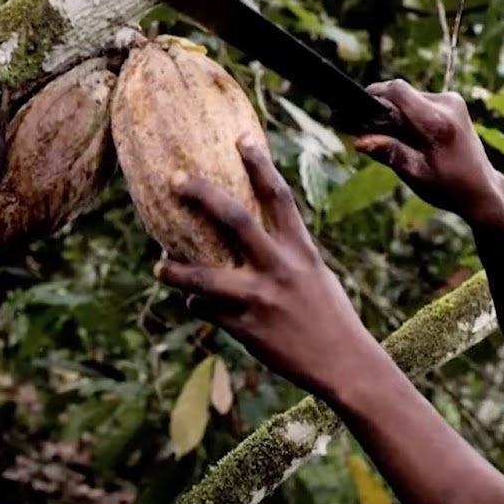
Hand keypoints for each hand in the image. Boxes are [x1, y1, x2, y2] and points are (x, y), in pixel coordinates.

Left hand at [155, 138, 384, 398]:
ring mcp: (262, 299)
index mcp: (301, 251)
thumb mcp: (314, 275)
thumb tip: (253, 236)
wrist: (344, 364)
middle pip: (236, 220)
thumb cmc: (329, 316)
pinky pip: (210, 312)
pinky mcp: (248, 330)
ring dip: (177, 272)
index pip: (278, 197)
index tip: (241, 138)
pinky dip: (198, 305)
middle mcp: (280, 269)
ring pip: (206, 278)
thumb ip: (286, 253)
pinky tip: (193, 303)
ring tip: (159, 266)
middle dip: (203, 196)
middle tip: (175, 178)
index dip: (260, 165)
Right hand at [355, 80, 503, 223]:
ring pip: (411, 97)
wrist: (481, 189)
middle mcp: (448, 104)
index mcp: (437, 123)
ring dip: (400, 113)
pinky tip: (415, 137)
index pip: (398, 91)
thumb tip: (359, 140)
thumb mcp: (415, 175)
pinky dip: (412, 115)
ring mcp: (453, 100)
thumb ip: (389, 153)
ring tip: (401, 141)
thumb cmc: (448, 187)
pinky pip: (422, 101)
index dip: (375, 93)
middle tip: (378, 135)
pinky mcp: (454, 101)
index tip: (360, 106)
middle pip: (403, 94)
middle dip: (387, 110)